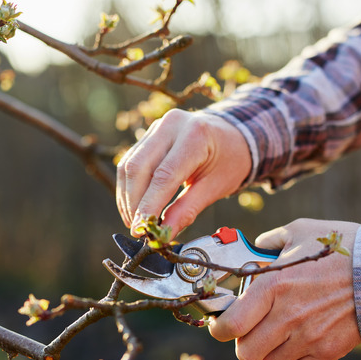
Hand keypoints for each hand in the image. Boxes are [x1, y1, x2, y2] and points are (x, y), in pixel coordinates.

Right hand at [116, 109, 250, 237]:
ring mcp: (158, 126)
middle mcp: (172, 125)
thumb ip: (187, 210)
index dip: (149, 205)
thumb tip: (164, 234)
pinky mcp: (149, 134)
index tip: (141, 229)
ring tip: (135, 222)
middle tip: (137, 229)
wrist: (232, 136)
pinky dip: (128, 187)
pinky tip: (134, 206)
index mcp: (195, 135)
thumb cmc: (229, 161)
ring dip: (127, 197)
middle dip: (134, 203)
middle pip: (139, 167)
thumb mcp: (215, 187)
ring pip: (129, 165)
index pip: (164, 175)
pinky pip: (130, 161)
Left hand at [208, 218, 360, 359]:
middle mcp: (286, 316)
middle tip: (254, 328)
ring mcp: (308, 337)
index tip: (223, 323)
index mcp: (272, 286)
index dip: (220, 328)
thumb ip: (270, 241)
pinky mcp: (328, 351)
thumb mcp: (300, 231)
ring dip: (270, 352)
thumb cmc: (342, 248)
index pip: (229, 326)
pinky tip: (301, 342)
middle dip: (245, 342)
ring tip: (281, 333)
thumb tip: (257, 247)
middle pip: (246, 352)